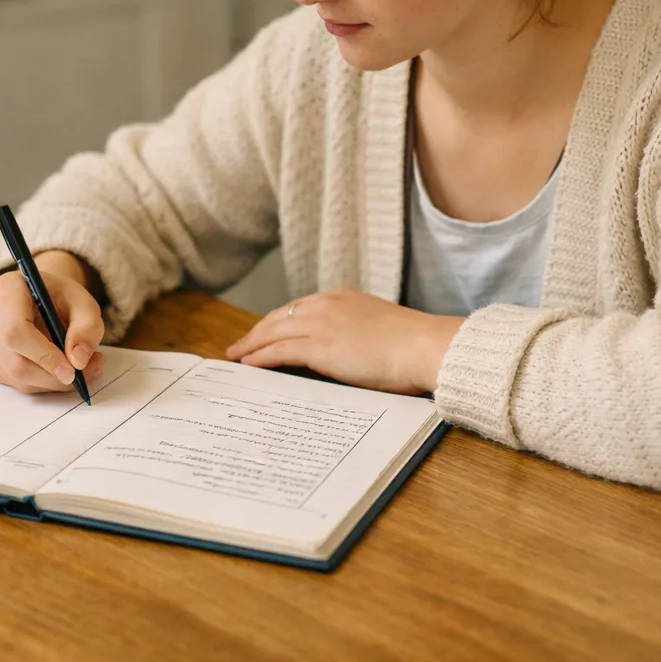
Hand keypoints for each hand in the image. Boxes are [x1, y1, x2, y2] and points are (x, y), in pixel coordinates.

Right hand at [0, 250, 105, 392]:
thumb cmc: (61, 298)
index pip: (16, 330)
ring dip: (49, 382)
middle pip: (14, 361)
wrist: (41, 297)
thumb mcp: (84, 304)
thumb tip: (79, 361)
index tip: (72, 370)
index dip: (44, 356)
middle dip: (51, 376)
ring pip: (14, 376)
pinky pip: (12, 382)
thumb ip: (87, 328)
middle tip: (83, 376)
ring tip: (76, 369)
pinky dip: (39, 383)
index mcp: (7, 289)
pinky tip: (55, 369)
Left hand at [225, 289, 461, 393]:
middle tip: (240, 344)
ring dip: (251, 344)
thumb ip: (355, 332)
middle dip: (257, 331)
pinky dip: (260, 357)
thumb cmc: (412, 346)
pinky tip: (249, 364)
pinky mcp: (320, 347)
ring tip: (236, 355)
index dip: (277, 321)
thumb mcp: (378, 328)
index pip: (298, 307)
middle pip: (279, 316)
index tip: (265, 331)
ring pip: (273, 331)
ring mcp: (322, 324)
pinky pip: (279, 351)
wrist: (425, 347)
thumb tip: (344, 351)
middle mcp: (327, 304)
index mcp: (342, 297)